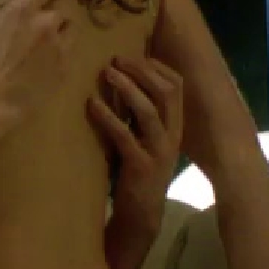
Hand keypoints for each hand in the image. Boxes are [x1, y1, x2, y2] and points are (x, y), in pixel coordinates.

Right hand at [0, 0, 73, 120]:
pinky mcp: (65, 67)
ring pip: (72, 25)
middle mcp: (46, 22)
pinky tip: (50, 59)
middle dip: (54, 7)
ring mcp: (60, 46)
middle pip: (63, 3)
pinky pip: (71, 50)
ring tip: (51, 37)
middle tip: (43, 17)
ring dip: (63, 27)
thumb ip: (7, 6)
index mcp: (23, 9)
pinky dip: (63, 49)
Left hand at [90, 56, 184, 233]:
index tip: (133, 54)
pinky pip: (124, 136)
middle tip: (116, 59)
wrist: (141, 214)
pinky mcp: (140, 167)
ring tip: (107, 73)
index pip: (176, 86)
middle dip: (142, 70)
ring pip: (149, 111)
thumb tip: (121, 80)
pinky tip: (92, 105)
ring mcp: (158, 151)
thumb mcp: (144, 137)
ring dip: (128, 88)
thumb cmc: (137, 171)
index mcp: (175, 126)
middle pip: (166, 92)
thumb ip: (139, 114)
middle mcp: (172, 135)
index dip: (156, 66)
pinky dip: (108, 117)